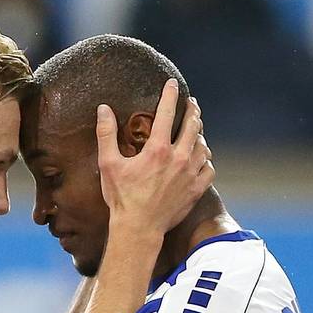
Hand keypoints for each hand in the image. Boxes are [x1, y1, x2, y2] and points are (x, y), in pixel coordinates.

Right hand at [97, 80, 211, 236]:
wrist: (138, 229)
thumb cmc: (121, 198)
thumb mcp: (109, 164)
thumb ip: (106, 134)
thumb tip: (103, 109)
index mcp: (158, 149)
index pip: (167, 112)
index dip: (170, 94)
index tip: (173, 84)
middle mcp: (178, 158)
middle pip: (193, 125)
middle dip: (193, 111)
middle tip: (191, 103)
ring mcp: (190, 174)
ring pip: (203, 146)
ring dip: (200, 135)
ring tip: (196, 130)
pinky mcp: (196, 189)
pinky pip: (209, 168)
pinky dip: (206, 160)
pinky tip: (201, 158)